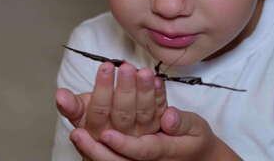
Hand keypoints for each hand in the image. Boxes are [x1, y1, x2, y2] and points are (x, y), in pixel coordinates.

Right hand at [56, 61, 167, 139]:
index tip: (106, 67)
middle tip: (127, 67)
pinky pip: (160, 113)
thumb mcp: (81, 114)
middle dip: (125, 88)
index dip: (103, 88)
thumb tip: (60, 94)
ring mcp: (139, 135)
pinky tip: (158, 80)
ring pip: (143, 113)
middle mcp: (119, 136)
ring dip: (145, 91)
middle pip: (123, 113)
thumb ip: (70, 105)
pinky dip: (160, 96)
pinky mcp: (157, 130)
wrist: (115, 143)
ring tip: (144, 72)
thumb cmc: (97, 122)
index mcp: (97, 131)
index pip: (99, 111)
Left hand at [71, 106, 242, 160]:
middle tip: (78, 134)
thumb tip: (168, 117)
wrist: (198, 159)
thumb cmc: (195, 140)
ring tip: (75, 134)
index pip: (141, 151)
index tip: (106, 134)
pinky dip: (94, 151)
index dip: (123, 144)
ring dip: (92, 149)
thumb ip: (182, 123)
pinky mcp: (130, 160)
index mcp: (163, 152)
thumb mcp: (196, 128)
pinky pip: (112, 159)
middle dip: (97, 147)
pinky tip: (79, 134)